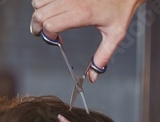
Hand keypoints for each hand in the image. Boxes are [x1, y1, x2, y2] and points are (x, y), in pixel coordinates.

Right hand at [30, 0, 144, 81]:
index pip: (50, 25)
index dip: (48, 36)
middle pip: (40, 15)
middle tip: (44, 34)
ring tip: (48, 21)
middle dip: (37, 28)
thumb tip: (92, 77)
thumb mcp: (115, 35)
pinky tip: (53, 9)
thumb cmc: (121, 9)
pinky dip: (44, 3)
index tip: (56, 41)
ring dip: (39, 14)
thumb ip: (102, 57)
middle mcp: (72, 0)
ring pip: (38, 3)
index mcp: (82, 14)